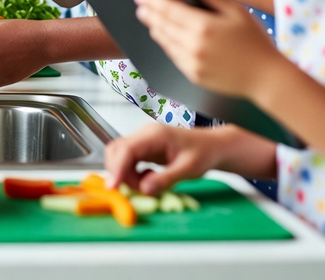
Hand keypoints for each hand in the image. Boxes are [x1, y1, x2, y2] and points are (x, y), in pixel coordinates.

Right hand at [104, 123, 225, 195]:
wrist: (211, 146)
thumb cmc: (203, 153)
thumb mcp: (189, 169)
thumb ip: (166, 179)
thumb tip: (144, 190)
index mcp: (154, 135)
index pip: (126, 149)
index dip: (117, 168)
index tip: (112, 187)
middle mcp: (144, 135)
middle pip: (117, 151)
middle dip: (120, 173)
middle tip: (137, 189)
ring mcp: (142, 140)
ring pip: (120, 156)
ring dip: (126, 175)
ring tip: (147, 185)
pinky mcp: (143, 148)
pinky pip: (128, 160)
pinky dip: (132, 173)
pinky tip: (148, 179)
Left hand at [133, 0, 278, 96]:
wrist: (267, 79)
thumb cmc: (255, 41)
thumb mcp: (238, 11)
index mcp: (204, 26)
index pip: (169, 9)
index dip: (153, 0)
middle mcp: (194, 45)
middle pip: (163, 25)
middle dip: (149, 13)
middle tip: (139, 5)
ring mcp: (193, 63)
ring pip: (165, 41)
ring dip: (155, 28)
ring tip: (149, 18)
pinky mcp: (194, 75)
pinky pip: (173, 56)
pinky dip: (166, 44)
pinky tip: (164, 37)